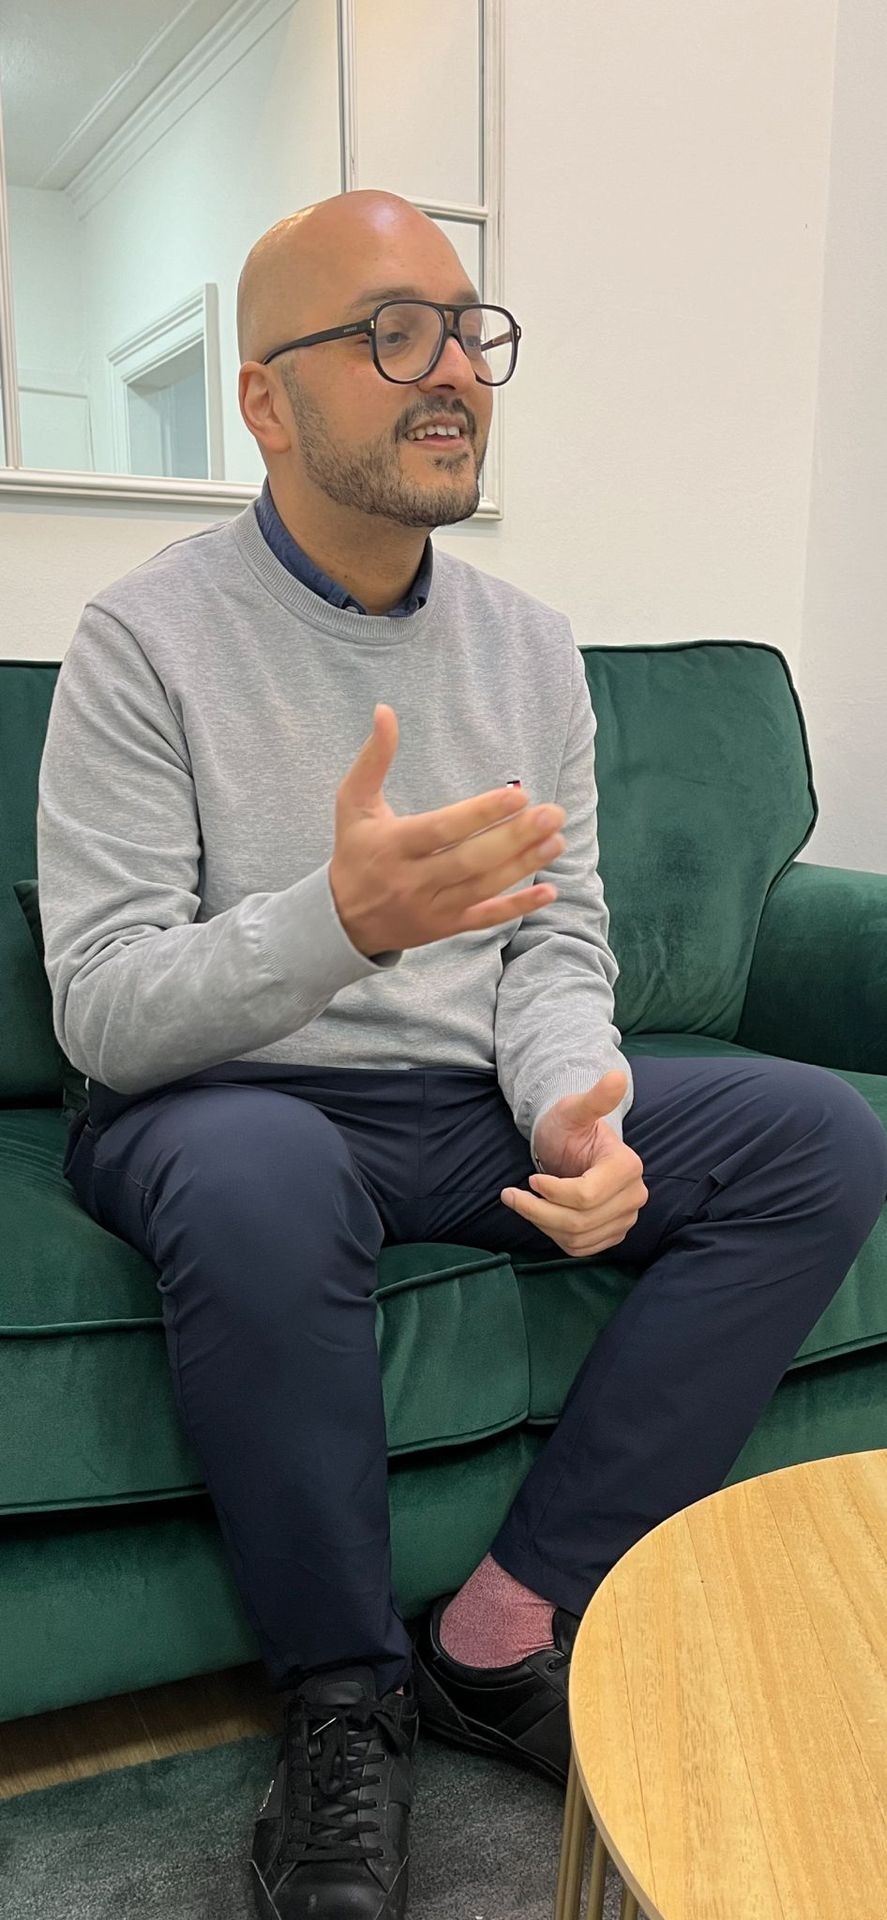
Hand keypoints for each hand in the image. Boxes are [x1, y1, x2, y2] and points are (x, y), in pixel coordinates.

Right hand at [329, 704, 566, 956]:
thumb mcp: (353, 803)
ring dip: (523, 865)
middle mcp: (412, 880)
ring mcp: (431, 907)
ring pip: (483, 887)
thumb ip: (373, 758)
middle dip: (514, 838)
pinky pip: (485, 919)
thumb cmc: (355, 851)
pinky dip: (517, 907)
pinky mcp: (445, 927)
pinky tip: (549, 890)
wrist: (343, 920)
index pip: (442, 829)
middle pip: (470, 860)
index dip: (480, 814)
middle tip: (552, 814)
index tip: (518, 796)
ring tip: (557, 840)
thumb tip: (385, 710)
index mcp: (392, 845)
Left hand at [500, 1070, 647, 1257]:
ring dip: (541, 1223)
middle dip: (537, 1211)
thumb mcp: (575, 1110)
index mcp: (627, 1166)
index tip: (531, 1178)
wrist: (574, 1147)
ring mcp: (625, 1219)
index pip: (586, 1195)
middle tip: (510, 1195)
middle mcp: (634, 1196)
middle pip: (579, 1220)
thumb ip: (595, 1099)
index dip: (553, 1192)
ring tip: (521, 1203)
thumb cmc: (570, 1126)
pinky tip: (540, 1216)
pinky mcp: (611, 1234)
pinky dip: (553, 1235)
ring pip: (577, 1237)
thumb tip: (616, 1076)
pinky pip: (579, 1248)